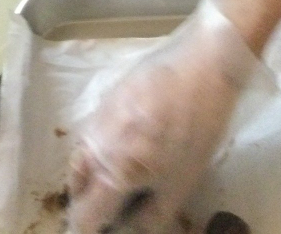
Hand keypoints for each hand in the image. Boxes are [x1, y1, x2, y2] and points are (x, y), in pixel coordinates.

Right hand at [66, 0, 267, 233]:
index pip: (85, 217)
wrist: (204, 62)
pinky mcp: (108, 94)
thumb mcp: (182, 182)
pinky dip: (102, 146)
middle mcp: (94, 145)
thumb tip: (130, 225)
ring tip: (120, 175)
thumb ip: (151, 215)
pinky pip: (94, 131)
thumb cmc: (197, 127)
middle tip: (113, 204)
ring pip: (82, 156)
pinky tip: (129, 141)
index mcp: (112, 173)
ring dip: (93, 173)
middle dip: (88, 201)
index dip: (93, 229)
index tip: (105, 228)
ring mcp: (98, 115)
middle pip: (76, 186)